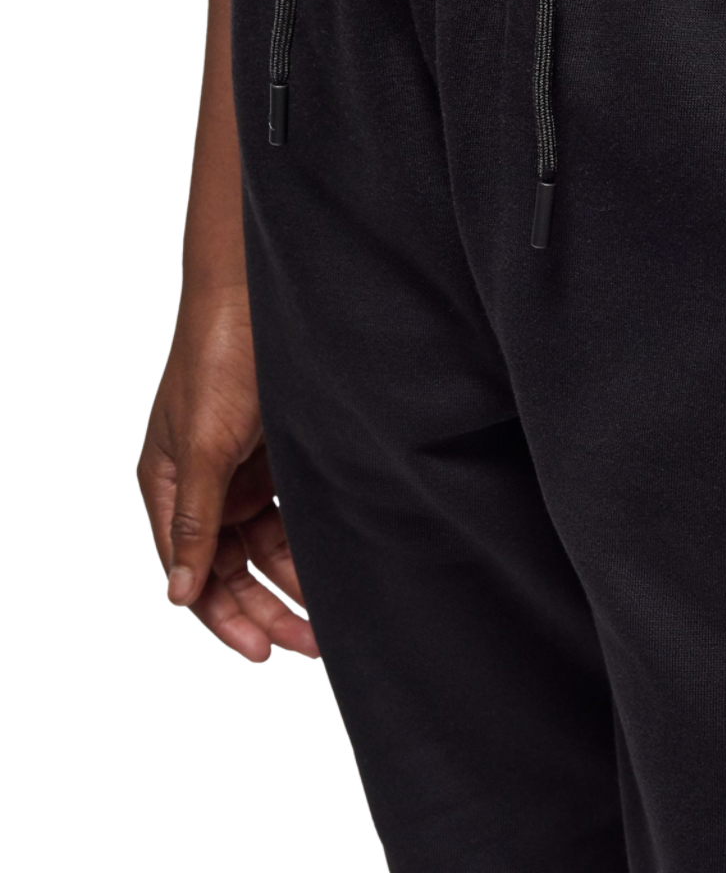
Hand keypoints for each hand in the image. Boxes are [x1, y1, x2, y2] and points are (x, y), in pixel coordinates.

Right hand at [138, 286, 317, 661]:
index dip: (225, 616)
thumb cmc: (218, 358)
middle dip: (268, 609)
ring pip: (266, 545)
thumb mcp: (206, 445)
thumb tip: (180, 593)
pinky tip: (337, 564)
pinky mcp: (278, 453)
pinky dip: (310, 540)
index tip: (265, 650)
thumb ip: (196, 521)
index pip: (192, 573)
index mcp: (168, 488)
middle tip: (311, 644)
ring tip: (332, 614)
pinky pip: (293, 511)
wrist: (260, 295)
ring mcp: (241, 471)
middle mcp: (203, 486)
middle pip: (231, 568)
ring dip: (295, 580)